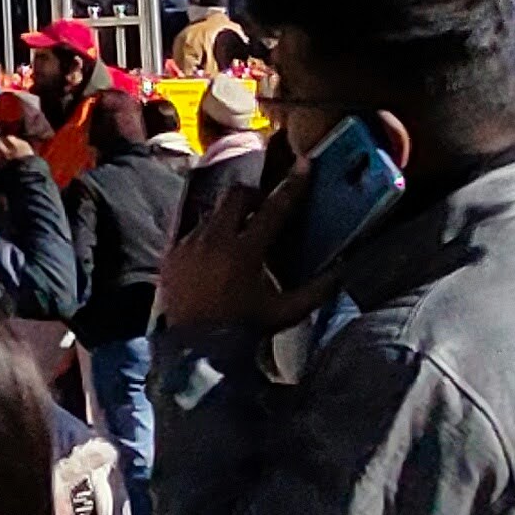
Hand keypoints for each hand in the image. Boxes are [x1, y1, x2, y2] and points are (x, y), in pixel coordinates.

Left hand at [155, 154, 310, 333]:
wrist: (196, 349)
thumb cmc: (245, 329)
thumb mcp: (286, 312)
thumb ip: (317, 290)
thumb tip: (343, 270)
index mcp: (245, 251)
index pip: (274, 209)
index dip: (292, 186)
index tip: (304, 165)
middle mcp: (214, 239)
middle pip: (237, 195)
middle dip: (253, 195)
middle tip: (263, 207)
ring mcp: (189, 243)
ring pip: (212, 211)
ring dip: (229, 216)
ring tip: (238, 236)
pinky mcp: (171, 251)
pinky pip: (190, 228)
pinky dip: (206, 234)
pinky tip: (214, 251)